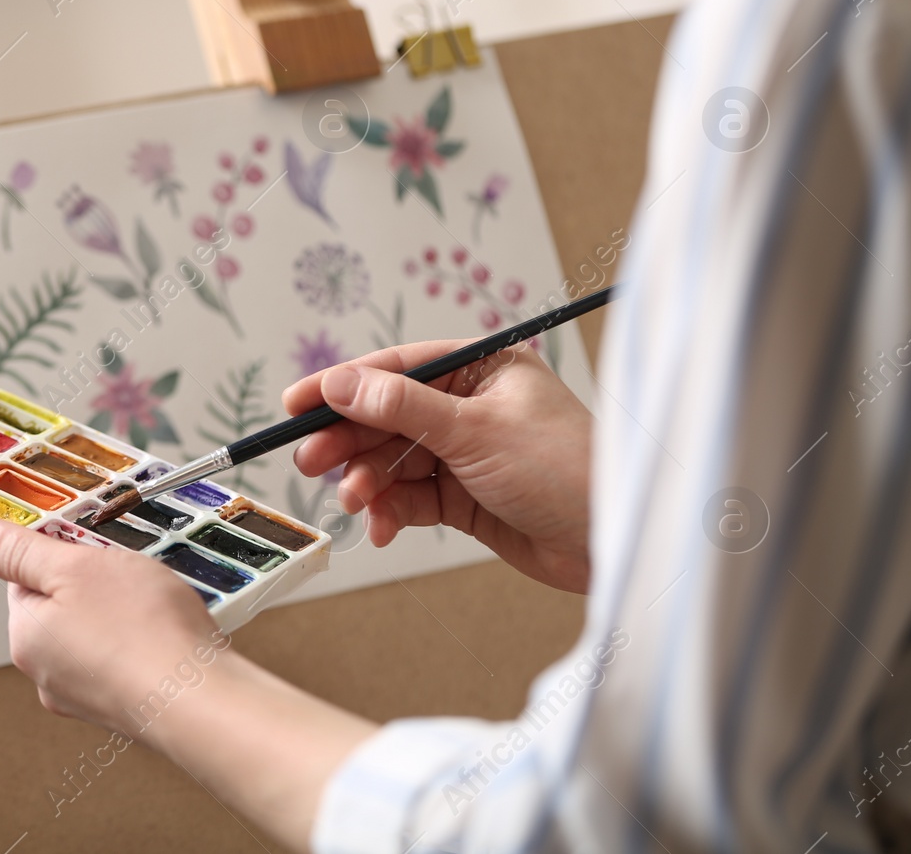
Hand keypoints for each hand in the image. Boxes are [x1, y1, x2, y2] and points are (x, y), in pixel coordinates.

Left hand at [0, 516, 376, 852]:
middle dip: (95, 582)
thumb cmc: (142, 630)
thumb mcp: (74, 566)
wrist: (199, 700)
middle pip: (62, 606)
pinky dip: (143, 641)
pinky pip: (125, 659)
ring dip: (122, 611)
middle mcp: (47, 674)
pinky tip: (168, 632)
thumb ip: (19, 552)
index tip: (90, 542)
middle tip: (129, 570)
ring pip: (96, 632)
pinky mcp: (125, 707)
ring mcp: (86, 697)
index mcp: (26, 637)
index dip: (59, 551)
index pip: (25, 578)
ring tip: (156, 601)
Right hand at [284, 339, 592, 592]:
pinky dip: (390, 511)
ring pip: (394, 460)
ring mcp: (466, 453)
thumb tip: (341, 383)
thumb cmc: (565, 470)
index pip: (396, 369)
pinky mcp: (465, 497)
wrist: (615, 541)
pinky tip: (380, 527)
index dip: (342, 386)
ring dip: (368, 481)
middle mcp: (470, 406)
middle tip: (312, 461)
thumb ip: (402, 407)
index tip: (296, 405)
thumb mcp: (474, 430)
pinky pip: (411, 497)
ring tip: (356, 502)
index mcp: (480, 368)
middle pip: (387, 416)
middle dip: (349, 441)